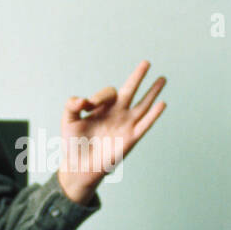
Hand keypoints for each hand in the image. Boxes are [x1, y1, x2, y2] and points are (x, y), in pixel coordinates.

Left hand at [58, 60, 166, 202]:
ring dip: (152, 91)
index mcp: (102, 107)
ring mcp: (125, 124)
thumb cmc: (73, 143)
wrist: (80, 166)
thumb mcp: (68, 121)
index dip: (100, 96)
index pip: (109, 92)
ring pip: (142, 104)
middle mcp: (116, 113)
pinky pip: (145, 124)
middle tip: (146, 63)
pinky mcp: (131, 138)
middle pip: (130, 90)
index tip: (88, 106)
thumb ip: (71, 106)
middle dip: (138, 76)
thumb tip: (83, 100)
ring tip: (162, 78)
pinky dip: (154, 114)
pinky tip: (162, 103)